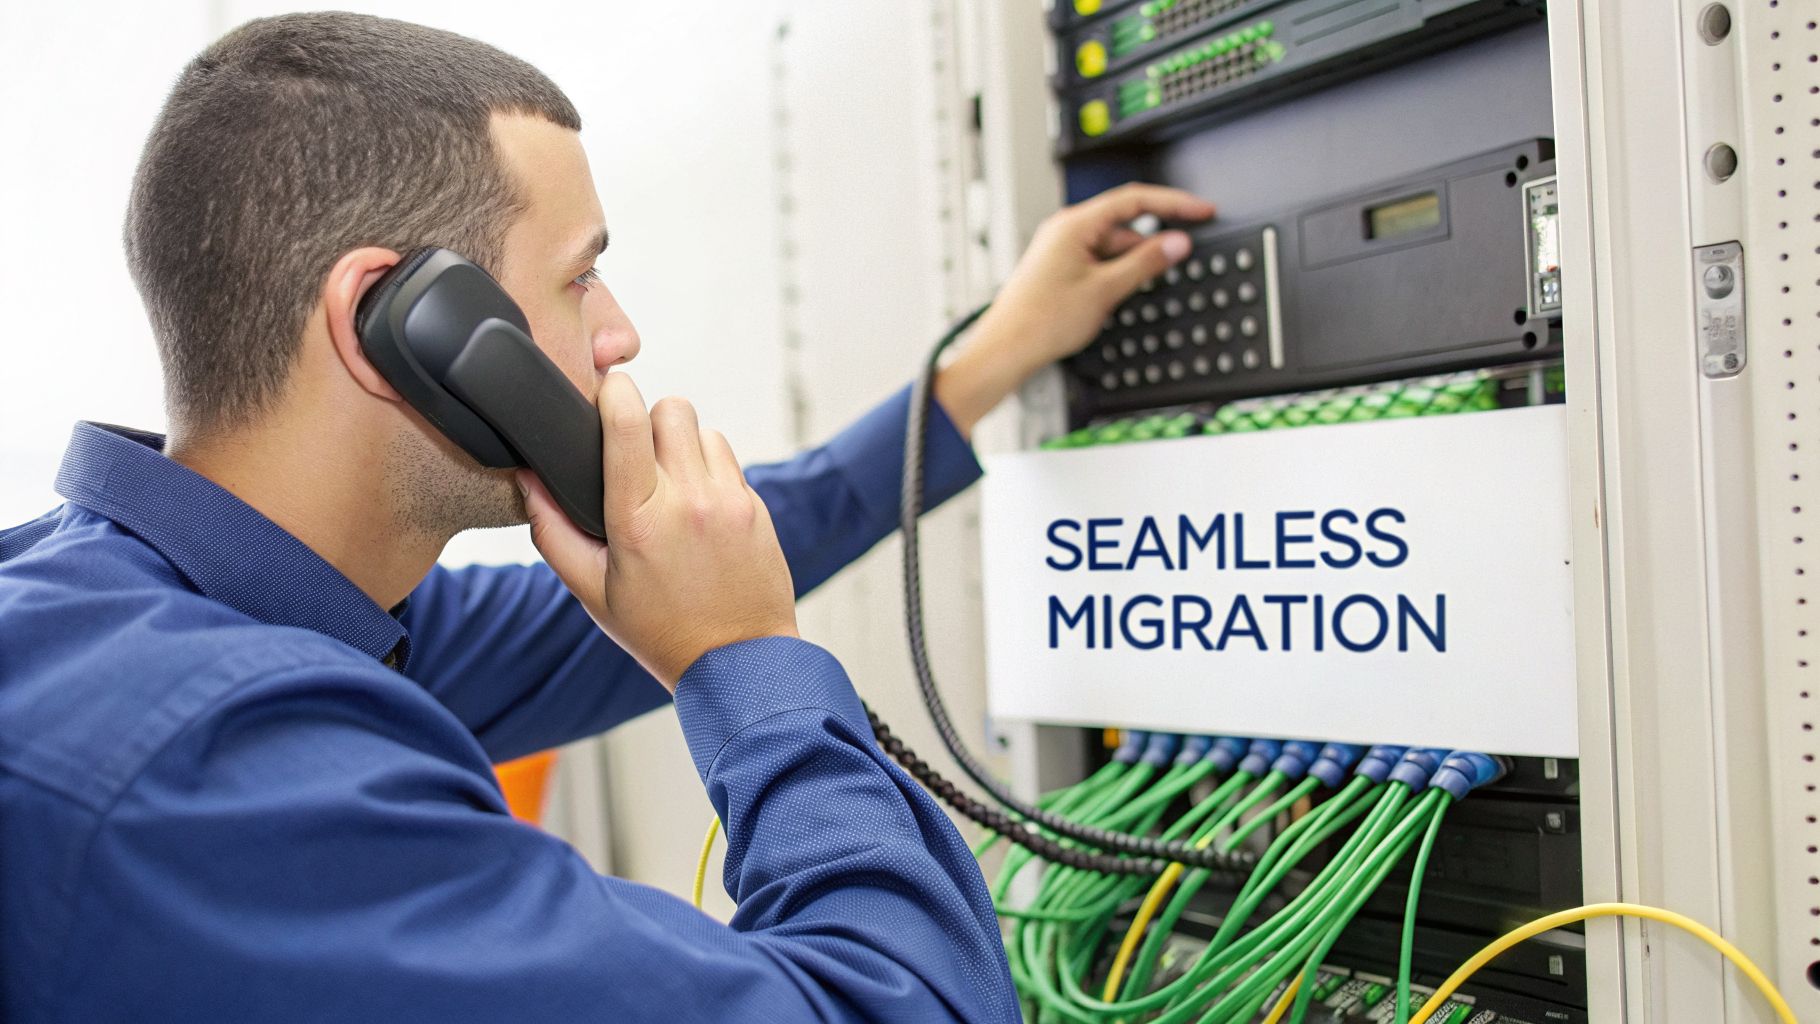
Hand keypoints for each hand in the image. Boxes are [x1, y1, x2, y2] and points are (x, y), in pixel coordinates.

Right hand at [520, 374, 798, 688]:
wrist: (739, 663)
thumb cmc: (659, 631)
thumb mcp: (592, 592)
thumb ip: (553, 533)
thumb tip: (527, 479)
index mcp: (638, 519)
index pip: (627, 423)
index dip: (613, 392)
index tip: (605, 392)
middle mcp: (688, 501)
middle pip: (671, 409)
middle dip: (648, 420)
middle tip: (635, 455)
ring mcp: (730, 501)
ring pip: (703, 429)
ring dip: (682, 444)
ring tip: (669, 483)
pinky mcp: (756, 507)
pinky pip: (729, 460)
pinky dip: (709, 469)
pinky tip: (698, 507)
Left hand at [933, 184, 1215, 434]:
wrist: (1005, 350)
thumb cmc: (1040, 321)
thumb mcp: (1105, 291)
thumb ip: (1145, 264)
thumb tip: (1176, 243)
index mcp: (1074, 224)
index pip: (1135, 199)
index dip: (1174, 203)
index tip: (1201, 210)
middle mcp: (1065, 230)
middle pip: (1124, 224)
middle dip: (1150, 244)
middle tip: (1176, 261)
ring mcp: (1061, 249)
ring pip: (1111, 247)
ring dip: (1130, 266)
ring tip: (1125, 296)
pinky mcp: (1059, 268)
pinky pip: (1097, 262)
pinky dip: (1114, 275)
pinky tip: (1114, 298)